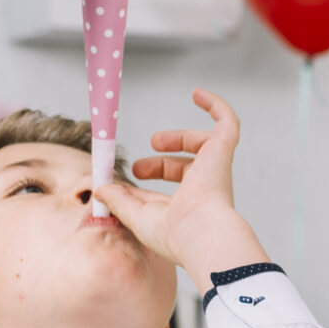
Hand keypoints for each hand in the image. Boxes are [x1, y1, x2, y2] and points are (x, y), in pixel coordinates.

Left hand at [99, 89, 269, 282]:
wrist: (198, 233)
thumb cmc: (173, 234)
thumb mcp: (135, 215)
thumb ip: (118, 200)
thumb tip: (101, 188)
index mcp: (192, 203)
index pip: (174, 183)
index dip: (152, 176)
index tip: (129, 176)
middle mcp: (208, 186)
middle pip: (189, 164)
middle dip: (162, 162)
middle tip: (138, 167)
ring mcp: (216, 168)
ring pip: (205, 144)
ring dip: (180, 137)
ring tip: (155, 140)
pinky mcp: (222, 151)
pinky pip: (227, 123)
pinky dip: (215, 106)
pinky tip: (197, 93)